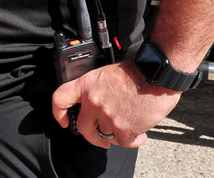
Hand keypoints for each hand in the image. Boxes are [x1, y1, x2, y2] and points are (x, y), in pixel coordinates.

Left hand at [51, 61, 180, 148]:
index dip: (58, 113)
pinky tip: (140, 134)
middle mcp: (93, 100)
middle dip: (92, 136)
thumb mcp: (107, 74)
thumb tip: (100, 104)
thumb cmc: (136, 71)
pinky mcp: (122, 127)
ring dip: (118, 134)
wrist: (155, 74)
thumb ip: (98, 90)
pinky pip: (123, 142)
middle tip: (101, 139)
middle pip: (83, 127)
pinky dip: (133, 140)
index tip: (63, 121)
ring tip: (131, 127)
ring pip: (106, 134)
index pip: (61, 98)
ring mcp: (107, 115)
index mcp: (87, 84)